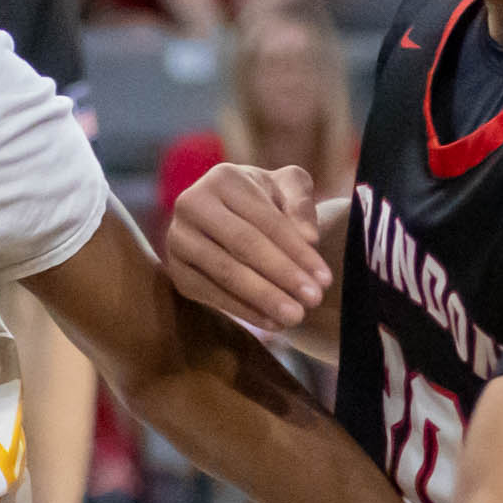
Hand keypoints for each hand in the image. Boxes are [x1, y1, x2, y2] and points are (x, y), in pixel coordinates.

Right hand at [165, 163, 329, 328]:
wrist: (229, 215)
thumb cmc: (266, 200)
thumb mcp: (289, 188)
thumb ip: (301, 204)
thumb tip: (309, 237)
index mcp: (223, 178)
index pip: (266, 220)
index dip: (297, 251)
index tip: (325, 279)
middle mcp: (191, 204)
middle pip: (243, 244)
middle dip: (282, 275)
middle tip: (314, 300)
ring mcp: (178, 239)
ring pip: (225, 272)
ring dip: (264, 297)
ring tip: (296, 316)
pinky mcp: (176, 271)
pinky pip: (212, 294)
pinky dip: (244, 311)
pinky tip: (273, 323)